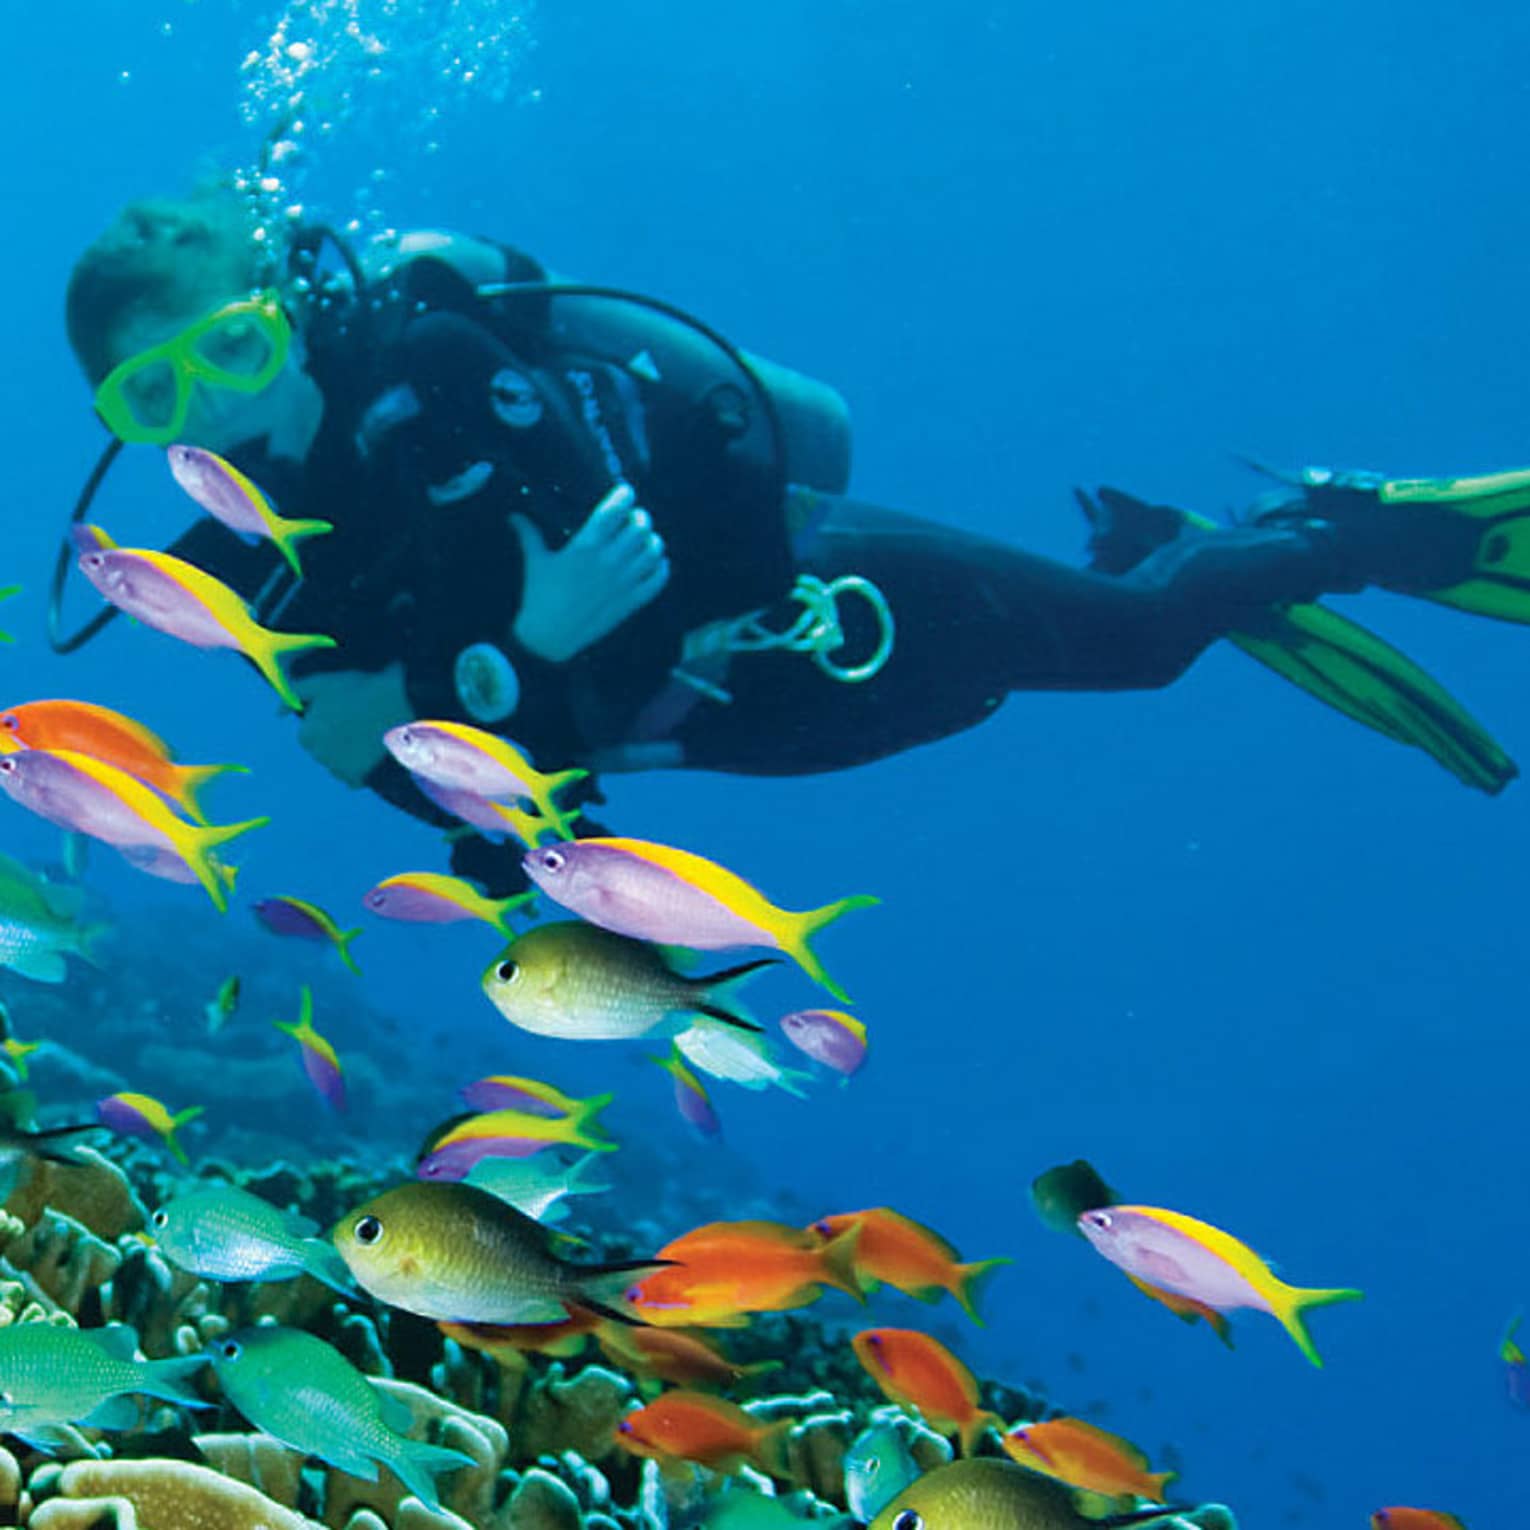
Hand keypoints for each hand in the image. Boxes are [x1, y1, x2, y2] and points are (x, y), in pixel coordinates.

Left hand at [293, 662, 413, 786]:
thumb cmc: (361, 691)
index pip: (308, 731)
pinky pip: (356, 776)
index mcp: (307, 735)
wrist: (400, 707)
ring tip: (368, 733)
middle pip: (323, 748)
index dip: (325, 718)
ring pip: (338, 762)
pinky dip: (362, 767)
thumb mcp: (323, 682)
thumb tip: (278, 711)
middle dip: (334, 737)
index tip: (343, 709)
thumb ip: (296, 692)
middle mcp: (319, 757)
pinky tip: (374, 751)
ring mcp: (341, 770)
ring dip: (347, 752)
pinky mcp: (362, 780)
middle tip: (357, 720)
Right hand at [509, 483, 669, 662]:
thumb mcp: (534, 562)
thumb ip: (529, 534)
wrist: (548, 636)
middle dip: (640, 518)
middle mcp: (608, 561)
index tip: (626, 492)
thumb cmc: (539, 596)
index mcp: (585, 546)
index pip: (613, 511)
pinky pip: (658, 580)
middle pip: (640, 527)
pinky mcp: (631, 601)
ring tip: (646, 540)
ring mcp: (622, 582)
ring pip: (653, 551)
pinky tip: (656, 564)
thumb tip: (514, 515)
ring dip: (652, 540)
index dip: (624, 496)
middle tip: (635, 519)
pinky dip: (662, 569)